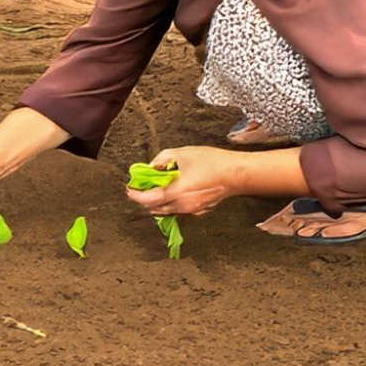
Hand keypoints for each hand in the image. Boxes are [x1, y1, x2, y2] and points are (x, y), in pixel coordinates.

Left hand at [124, 146, 249, 216]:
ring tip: (156, 187)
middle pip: (155, 209)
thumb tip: (151, 167)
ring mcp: (192, 211)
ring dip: (157, 202)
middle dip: (145, 199)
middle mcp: (183, 206)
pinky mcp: (200, 212)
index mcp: (177, 192)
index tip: (129, 189)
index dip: (136, 195)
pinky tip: (174, 191)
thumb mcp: (182, 153)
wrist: (236, 174)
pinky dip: (170, 204)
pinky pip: (179, 211)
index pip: (148, 199)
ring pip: (166, 212)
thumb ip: (162, 160)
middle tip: (142, 186)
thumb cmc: (212, 162)